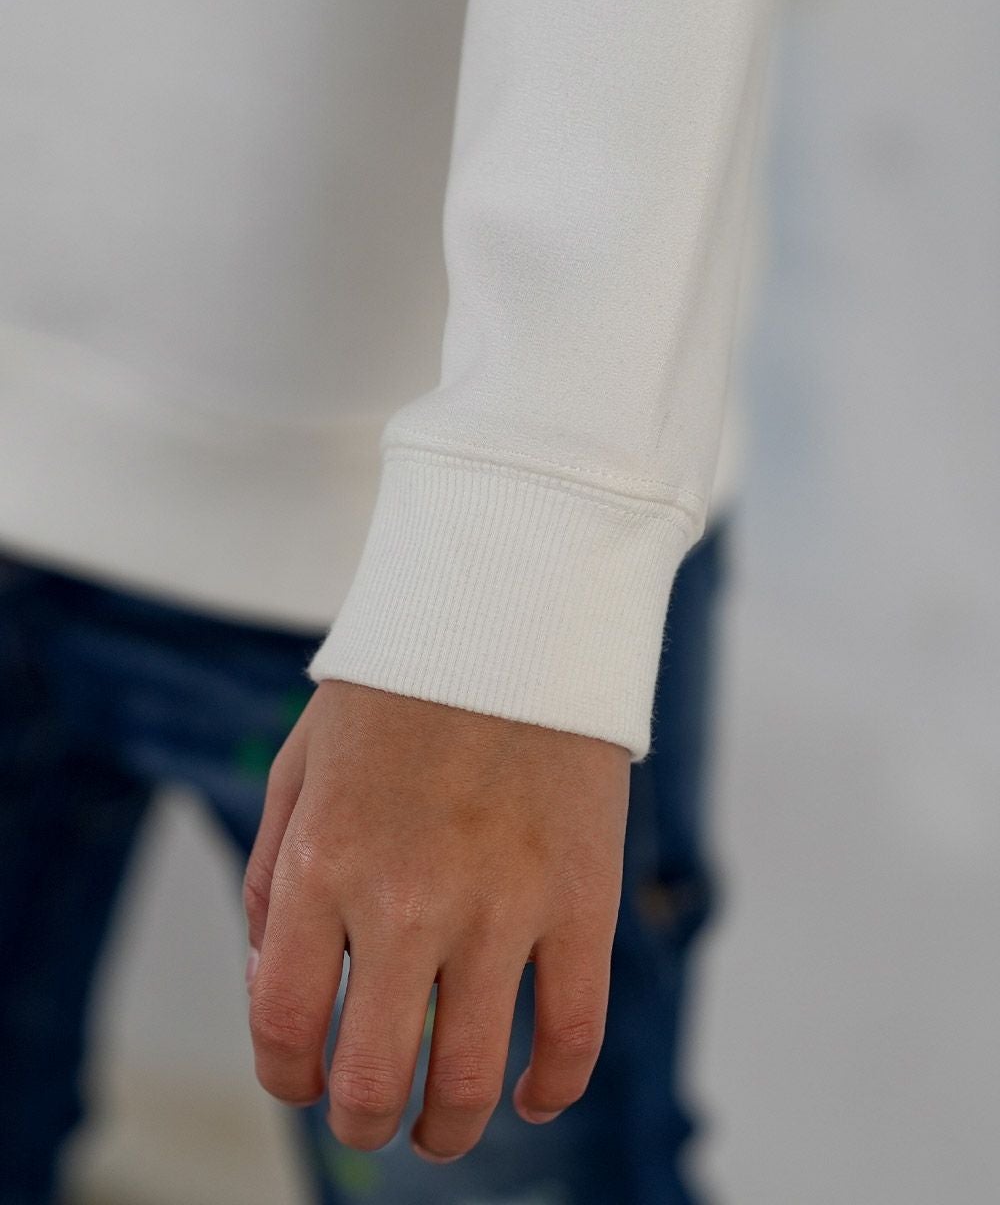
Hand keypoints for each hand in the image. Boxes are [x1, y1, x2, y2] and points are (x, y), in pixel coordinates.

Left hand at [243, 677, 629, 1162]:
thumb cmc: (398, 687)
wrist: (511, 610)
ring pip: (473, 1081)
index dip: (288, 1078)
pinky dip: (553, 1087)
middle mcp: (406, 902)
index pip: (286, 1027)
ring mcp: (502, 907)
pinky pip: (573, 1034)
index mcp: (323, 864)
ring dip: (450, 1127)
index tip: (305, 1080)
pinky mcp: (582, 899)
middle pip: (376, 1079)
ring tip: (443, 1127)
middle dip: (366, 1118)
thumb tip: (273, 978)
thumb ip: (273, 875)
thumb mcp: (300, 762)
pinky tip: (534, 1095)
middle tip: (374, 1114)